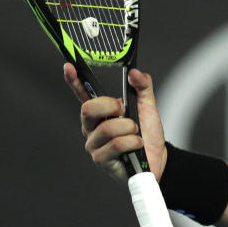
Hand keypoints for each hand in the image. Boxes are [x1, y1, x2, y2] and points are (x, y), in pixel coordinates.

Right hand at [65, 64, 167, 182]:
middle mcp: (92, 127)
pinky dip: (132, 142)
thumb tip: (135, 73)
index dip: (74, 81)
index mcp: (100, 112)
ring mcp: (94, 144)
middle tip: (125, 110)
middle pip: (88, 109)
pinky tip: (137, 145)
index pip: (82, 95)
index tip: (69, 66)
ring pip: (106, 128)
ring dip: (128, 128)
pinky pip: (115, 145)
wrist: (158, 159)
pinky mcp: (101, 160)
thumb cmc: (147, 134)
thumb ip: (142, 88)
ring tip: (136, 133)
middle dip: (110, 106)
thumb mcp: (148, 107)